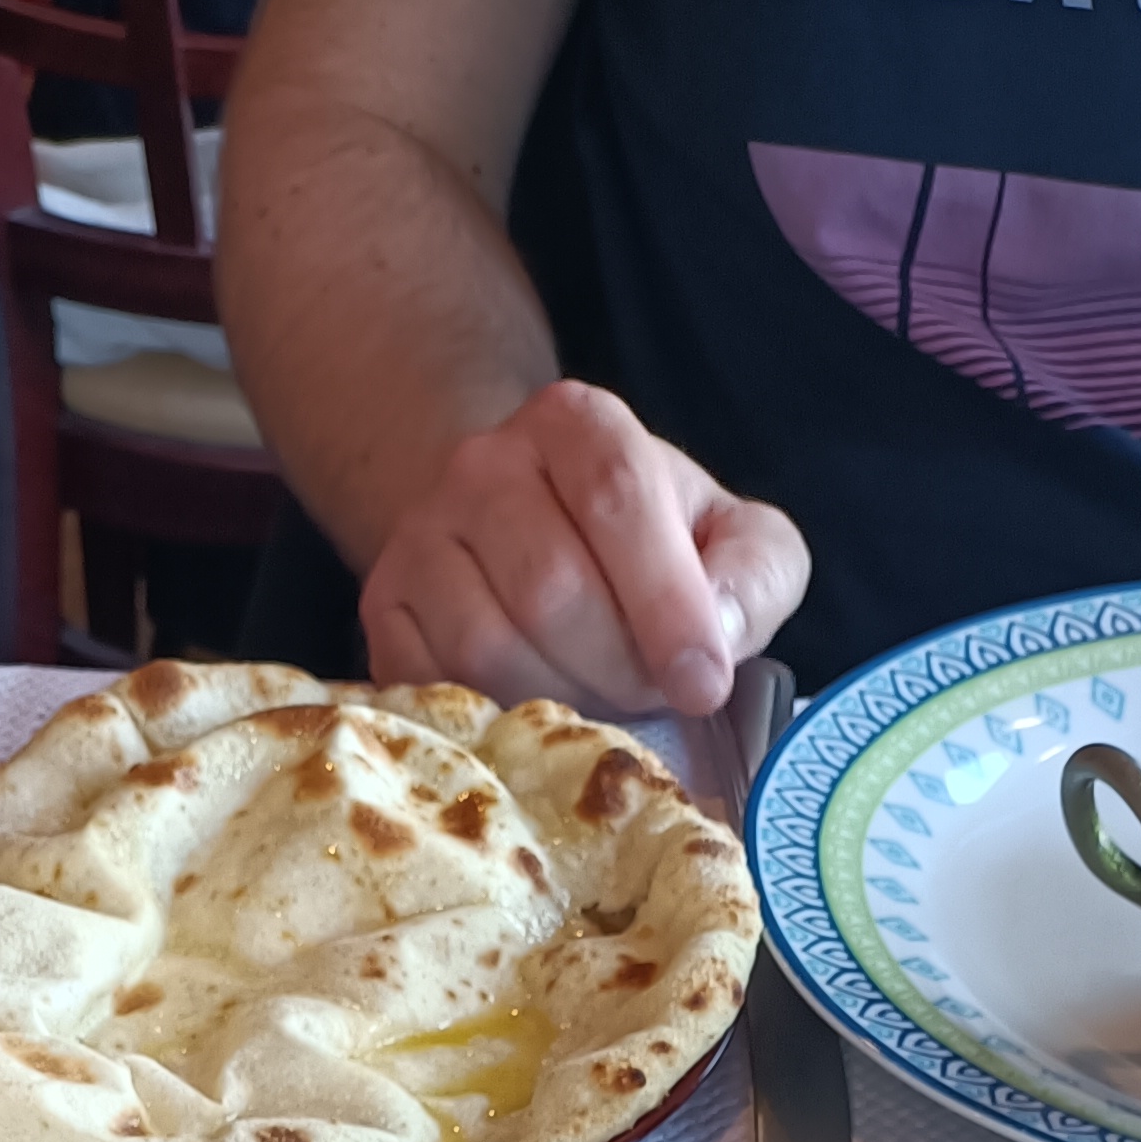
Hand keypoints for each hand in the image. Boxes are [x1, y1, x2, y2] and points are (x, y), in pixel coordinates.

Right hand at [356, 379, 807, 716]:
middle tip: (647, 693)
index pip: (615, 498)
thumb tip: (719, 634)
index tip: (702, 682)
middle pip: (551, 588)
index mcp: (576, 423)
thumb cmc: (642, 548)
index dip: (665, 602)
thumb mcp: (730, 540)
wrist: (524, 535)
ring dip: (558, 699)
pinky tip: (532, 707)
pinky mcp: (384, 609)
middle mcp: (484, 463)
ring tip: (593, 697)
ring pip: (488, 647)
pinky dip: (494, 718)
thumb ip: (756, 573)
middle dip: (616, 667)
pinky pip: (435, 686)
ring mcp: (420, 537)